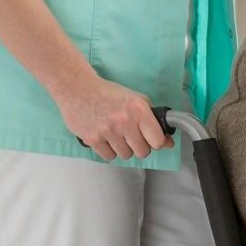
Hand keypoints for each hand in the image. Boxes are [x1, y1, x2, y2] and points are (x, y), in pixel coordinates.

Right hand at [53, 76, 171, 160]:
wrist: (78, 89)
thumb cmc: (108, 94)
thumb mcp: (137, 100)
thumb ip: (154, 120)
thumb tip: (168, 142)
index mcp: (138, 110)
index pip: (157, 140)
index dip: (157, 142)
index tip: (153, 140)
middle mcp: (124, 121)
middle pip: (143, 152)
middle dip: (140, 147)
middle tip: (134, 137)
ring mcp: (107, 131)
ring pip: (126, 155)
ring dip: (124, 148)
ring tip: (118, 135)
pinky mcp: (92, 138)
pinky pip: (109, 156)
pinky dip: (109, 151)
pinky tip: (107, 138)